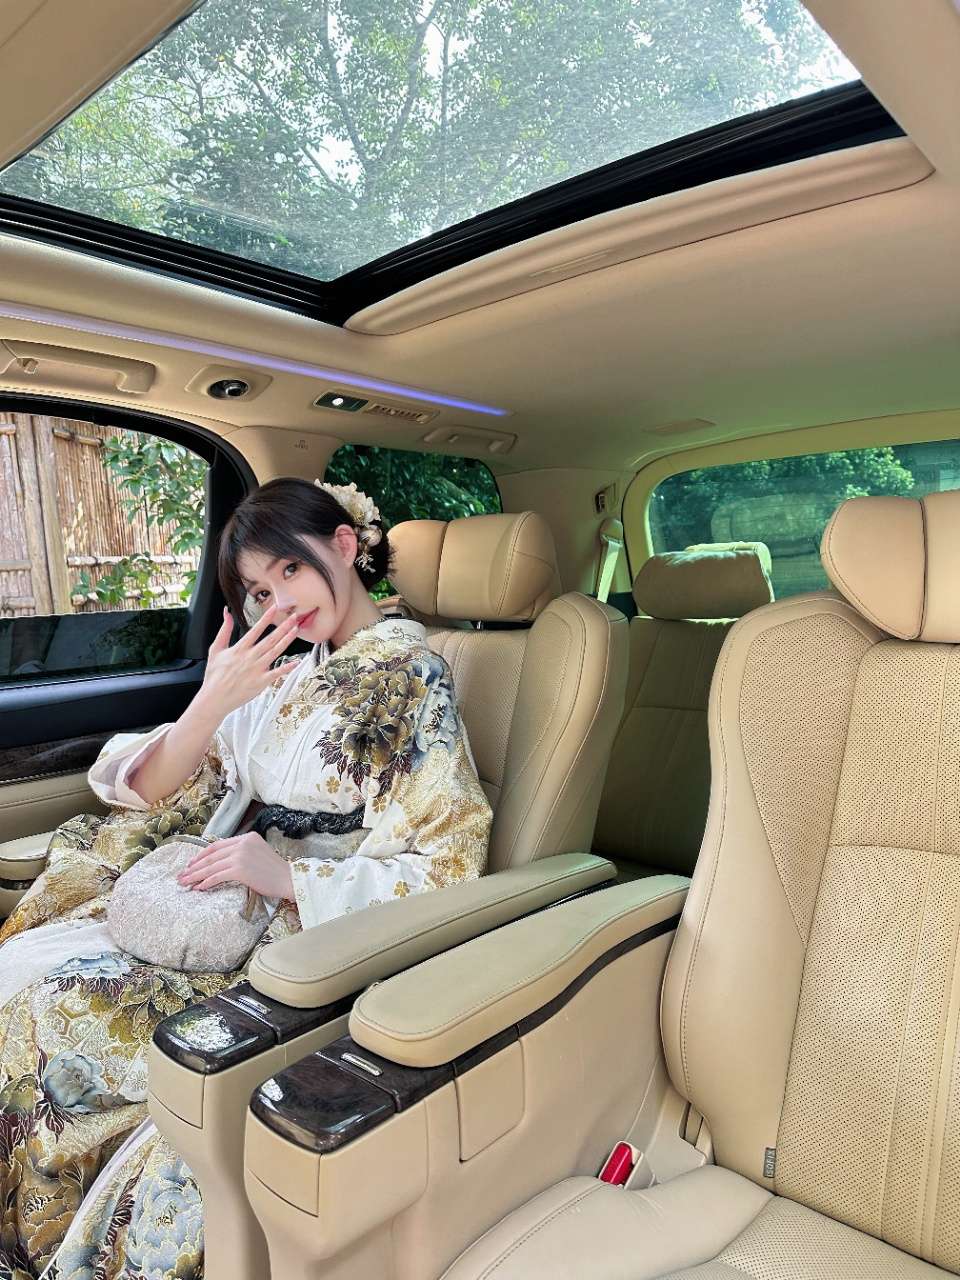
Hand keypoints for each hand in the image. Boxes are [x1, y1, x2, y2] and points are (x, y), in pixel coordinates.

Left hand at [177, 832, 294, 899]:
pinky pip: (218, 876)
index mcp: (247, 837)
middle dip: (195, 866)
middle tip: (182, 875)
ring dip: (196, 876)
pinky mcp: (240, 869)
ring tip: (186, 883)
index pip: (218, 845)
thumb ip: (242, 852)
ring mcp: (241, 855)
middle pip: (212, 855)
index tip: (191, 864)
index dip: (202, 855)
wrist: (289, 879)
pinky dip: (207, 882)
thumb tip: (220, 862)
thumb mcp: (258, 853)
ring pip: (212, 866)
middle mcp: (243, 843)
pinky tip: (200, 888)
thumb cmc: (275, 871)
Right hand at [199, 604, 302, 717]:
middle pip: (270, 639)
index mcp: (239, 649)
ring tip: (296, 630)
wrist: (214, 698)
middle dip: (283, 626)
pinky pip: (277, 673)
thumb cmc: (215, 675)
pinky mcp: (261, 682)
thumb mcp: (215, 649)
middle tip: (294, 617)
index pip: (256, 630)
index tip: (276, 608)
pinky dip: (287, 668)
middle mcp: (250, 658)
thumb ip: (224, 629)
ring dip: (287, 640)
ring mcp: (257, 670)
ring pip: (275, 652)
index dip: (266, 618)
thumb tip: (226, 612)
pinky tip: (297, 661)